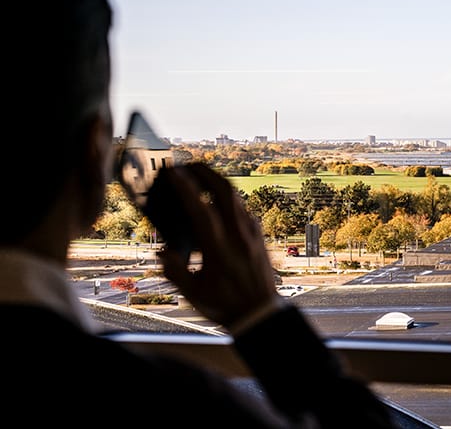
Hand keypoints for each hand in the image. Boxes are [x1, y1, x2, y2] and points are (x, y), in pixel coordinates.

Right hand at [157, 163, 278, 328]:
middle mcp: (238, 236)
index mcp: (219, 249)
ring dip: (218, 182)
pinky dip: (230, 198)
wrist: (261, 312)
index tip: (174, 172)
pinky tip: (220, 200)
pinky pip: (244, 208)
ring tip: (202, 175)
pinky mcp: (259, 236)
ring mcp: (252, 233)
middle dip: (206, 172)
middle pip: (225, 192)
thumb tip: (162, 252)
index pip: (201, 210)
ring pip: (237, 198)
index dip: (186, 188)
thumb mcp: (193, 294)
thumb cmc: (226, 305)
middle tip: (189, 164)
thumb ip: (174, 272)